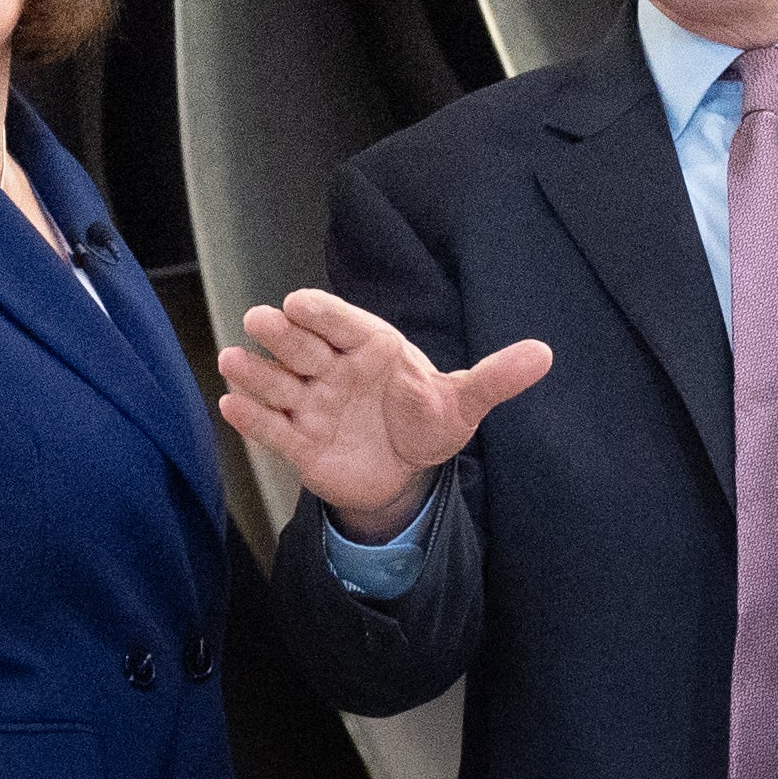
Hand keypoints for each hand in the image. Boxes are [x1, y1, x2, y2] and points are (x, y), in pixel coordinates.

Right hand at [216, 288, 551, 540]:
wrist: (403, 475)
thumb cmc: (427, 422)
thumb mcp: (463, 402)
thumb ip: (496, 378)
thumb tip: (545, 354)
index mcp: (371, 346)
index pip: (341, 321)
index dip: (320, 311)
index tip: (301, 302)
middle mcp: (334, 369)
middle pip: (301, 346)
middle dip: (280, 335)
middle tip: (261, 320)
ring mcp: (311, 404)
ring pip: (277, 383)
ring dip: (254, 373)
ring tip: (233, 362)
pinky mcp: (297, 442)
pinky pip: (270, 429)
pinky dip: (250, 418)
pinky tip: (232, 406)